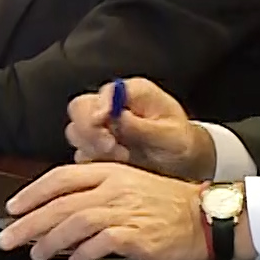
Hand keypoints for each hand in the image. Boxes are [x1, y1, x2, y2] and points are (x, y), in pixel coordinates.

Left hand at [0, 163, 226, 259]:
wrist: (205, 217)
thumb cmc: (165, 205)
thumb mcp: (128, 187)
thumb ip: (94, 194)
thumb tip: (57, 211)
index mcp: (109, 171)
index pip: (60, 177)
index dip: (31, 193)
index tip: (11, 209)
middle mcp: (114, 187)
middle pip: (59, 203)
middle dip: (28, 222)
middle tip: (7, 239)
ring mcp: (125, 210)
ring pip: (74, 223)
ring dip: (49, 241)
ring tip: (34, 255)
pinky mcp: (136, 235)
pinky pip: (99, 245)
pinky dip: (81, 255)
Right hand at [67, 78, 214, 180]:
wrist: (183, 161)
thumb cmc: (180, 142)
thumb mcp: (170, 134)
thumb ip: (143, 126)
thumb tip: (118, 116)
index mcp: (132, 92)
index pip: (104, 93)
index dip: (99, 108)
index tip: (102, 124)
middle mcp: (112, 105)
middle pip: (80, 108)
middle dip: (90, 130)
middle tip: (111, 147)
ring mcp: (102, 126)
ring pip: (76, 132)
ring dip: (92, 148)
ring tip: (121, 157)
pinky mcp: (97, 147)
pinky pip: (82, 153)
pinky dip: (93, 162)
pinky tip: (115, 166)